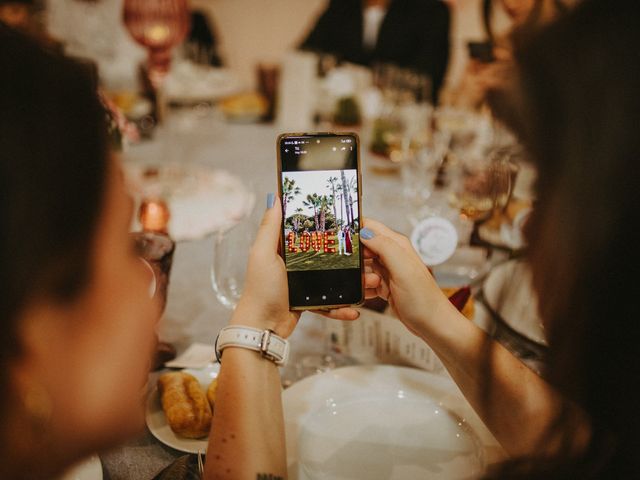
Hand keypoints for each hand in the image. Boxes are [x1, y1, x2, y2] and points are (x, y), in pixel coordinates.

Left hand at [232, 195, 380, 337]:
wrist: (262, 326)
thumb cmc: (260, 289)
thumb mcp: (263, 254)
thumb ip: (270, 227)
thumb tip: (275, 197)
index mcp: (284, 247)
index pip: (309, 229)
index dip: (327, 224)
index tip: (348, 219)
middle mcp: (295, 262)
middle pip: (327, 253)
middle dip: (349, 256)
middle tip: (368, 254)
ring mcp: (303, 282)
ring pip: (334, 278)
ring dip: (353, 282)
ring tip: (369, 282)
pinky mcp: (309, 300)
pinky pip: (330, 301)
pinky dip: (342, 307)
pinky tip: (354, 309)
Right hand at [360, 219, 455, 336]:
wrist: (432, 325)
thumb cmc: (423, 299)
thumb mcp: (403, 269)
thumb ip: (384, 247)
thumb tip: (364, 232)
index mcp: (397, 244)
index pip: (369, 226)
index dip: (353, 229)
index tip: (339, 238)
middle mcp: (391, 255)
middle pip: (362, 246)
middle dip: (353, 256)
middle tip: (350, 268)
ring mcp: (387, 271)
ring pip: (361, 265)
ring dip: (359, 275)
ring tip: (371, 284)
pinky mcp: (384, 285)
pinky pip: (365, 281)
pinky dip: (362, 287)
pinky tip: (367, 294)